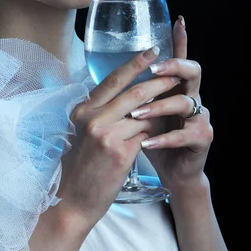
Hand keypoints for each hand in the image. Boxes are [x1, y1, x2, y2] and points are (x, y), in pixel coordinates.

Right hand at [57, 46, 180, 227]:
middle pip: (133, 92)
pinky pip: (146, 134)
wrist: (73, 199)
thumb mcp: (84, 131)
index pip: (113, 79)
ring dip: (162, 107)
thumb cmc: (82, 164)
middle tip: (175, 72)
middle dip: (158, 80)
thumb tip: (130, 94)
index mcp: (82, 109)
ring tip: (177, 99)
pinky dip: (157, 130)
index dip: (135, 63)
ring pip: (143, 113)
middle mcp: (92, 118)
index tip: (153, 51)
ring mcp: (105, 134)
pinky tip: (167, 129)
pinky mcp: (119, 152)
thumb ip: (102, 111)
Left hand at [134, 17, 213, 193]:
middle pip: (192, 71)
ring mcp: (200, 116)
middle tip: (152, 70)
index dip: (181, 39)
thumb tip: (107, 76)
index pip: (180, 57)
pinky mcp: (202, 138)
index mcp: (177, 86)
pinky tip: (146, 143)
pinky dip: (163, 139)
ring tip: (136, 115)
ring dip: (158, 107)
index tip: (178, 21)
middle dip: (173, 67)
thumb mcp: (142, 112)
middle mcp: (193, 96)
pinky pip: (184, 134)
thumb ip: (134, 94)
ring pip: (184, 103)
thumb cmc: (154, 137)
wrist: (173, 171)